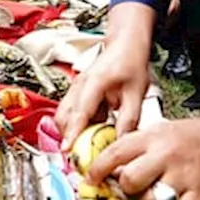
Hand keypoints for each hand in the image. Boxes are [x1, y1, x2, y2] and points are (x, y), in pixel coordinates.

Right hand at [54, 2, 153, 145]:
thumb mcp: (136, 93)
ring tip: (90, 144)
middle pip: (63, 116)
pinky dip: (78, 124)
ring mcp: (75, 88)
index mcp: (94, 83)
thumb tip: (121, 143)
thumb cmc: (130, 63)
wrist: (125, 43)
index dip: (72, 133)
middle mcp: (79, 85)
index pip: (79, 113)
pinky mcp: (77, 92)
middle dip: (68, 137)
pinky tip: (95, 128)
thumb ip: (129, 120)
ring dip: (73, 131)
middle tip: (81, 156)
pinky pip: (71, 113)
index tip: (67, 150)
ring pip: (64, 115)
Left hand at [89, 116, 199, 199]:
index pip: (116, 152)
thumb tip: (112, 167)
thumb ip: (138, 147)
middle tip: (134, 188)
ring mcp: (183, 176)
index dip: (99, 168)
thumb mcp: (160, 131)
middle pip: (130, 180)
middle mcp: (165, 155)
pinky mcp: (199, 193)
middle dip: (127, 188)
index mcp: (152, 138)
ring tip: (157, 197)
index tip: (92, 178)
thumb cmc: (191, 136)